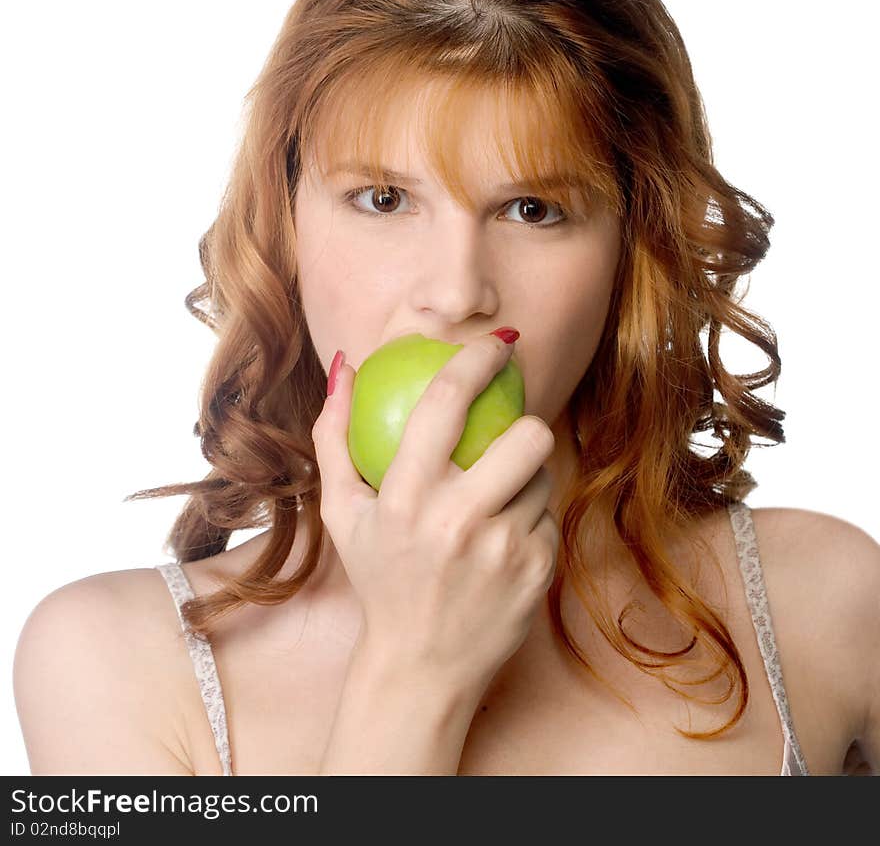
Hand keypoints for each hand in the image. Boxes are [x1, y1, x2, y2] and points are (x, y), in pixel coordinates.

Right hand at [311, 330, 559, 698]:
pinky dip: (531, 520)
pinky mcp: (538, 573)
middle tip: (509, 434)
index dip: (476, 360)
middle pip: (526, 436)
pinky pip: (549, 518)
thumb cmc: (379, 577)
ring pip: (543, 475)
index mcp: (405, 499)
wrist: (421, 666)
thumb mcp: (343, 513)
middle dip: (526, 424)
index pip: (445, 404)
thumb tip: (343, 365)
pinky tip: (503, 545)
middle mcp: (456, 522)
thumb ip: (335, 436)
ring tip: (497, 500)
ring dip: (525, 477)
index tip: (496, 343)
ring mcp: (503, 550)